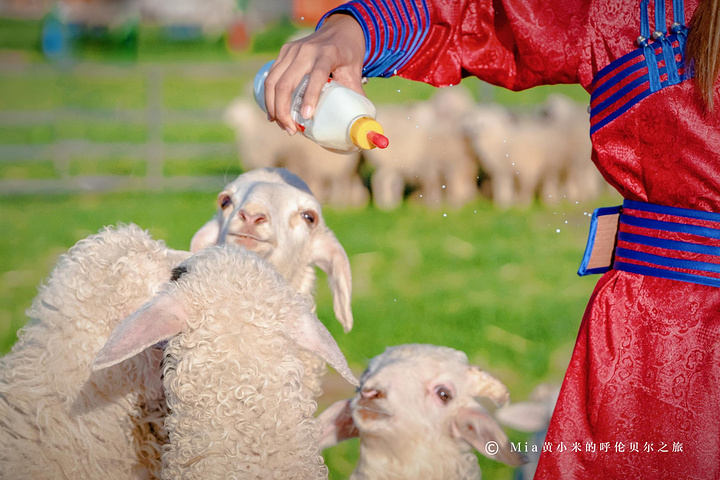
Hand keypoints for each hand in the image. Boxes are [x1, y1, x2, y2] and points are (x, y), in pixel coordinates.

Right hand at [263, 14, 365, 134]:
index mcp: (328, 53)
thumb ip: (356, 95)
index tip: (306, 117)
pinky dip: (269, 97)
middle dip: (284, 110)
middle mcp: (307, 50)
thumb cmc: (349, 54)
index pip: (317, 75)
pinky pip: (271, 76)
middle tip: (290, 130)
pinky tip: (272, 113)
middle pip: (286, 83)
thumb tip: (358, 123)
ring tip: (281, 125)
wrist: (340, 29)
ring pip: (273, 81)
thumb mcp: (355, 72)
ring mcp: (293, 50)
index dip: (310, 97)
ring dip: (273, 107)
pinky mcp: (284, 52)